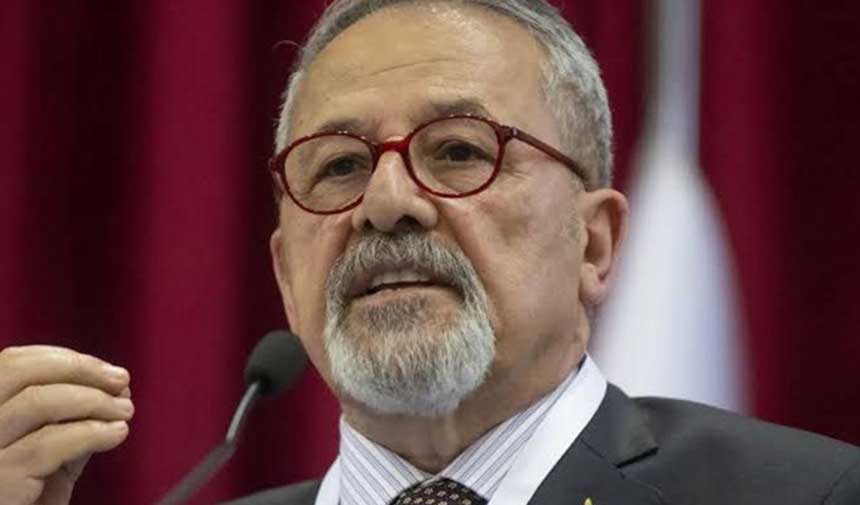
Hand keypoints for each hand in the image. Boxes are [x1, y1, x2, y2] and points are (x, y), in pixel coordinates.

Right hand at [0, 345, 133, 504]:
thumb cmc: (29, 498)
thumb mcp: (49, 453)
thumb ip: (70, 420)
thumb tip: (115, 390)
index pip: (13, 363)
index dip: (65, 359)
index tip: (107, 370)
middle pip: (18, 371)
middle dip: (79, 369)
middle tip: (121, 381)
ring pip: (36, 402)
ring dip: (93, 399)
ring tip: (125, 411)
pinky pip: (47, 444)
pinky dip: (91, 432)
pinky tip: (116, 434)